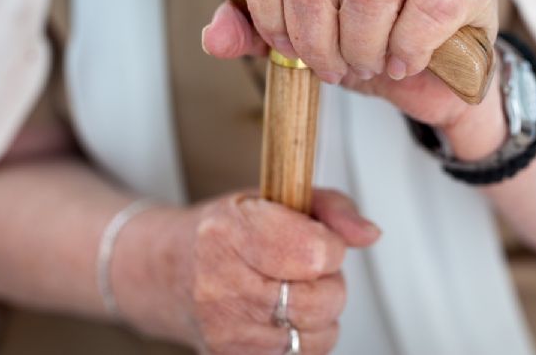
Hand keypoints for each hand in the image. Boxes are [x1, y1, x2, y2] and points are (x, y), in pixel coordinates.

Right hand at [115, 189, 379, 353]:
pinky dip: (303, 339)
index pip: (316, 252)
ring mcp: (224, 329)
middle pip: (321, 300)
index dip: (329, 245)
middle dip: (328, 282)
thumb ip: (331, 208)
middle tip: (304, 268)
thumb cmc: (223, 233)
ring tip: (291, 291)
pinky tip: (281, 316)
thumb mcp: (274, 196)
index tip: (316, 239)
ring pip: (317, 335)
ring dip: (318, 315)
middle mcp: (220, 284)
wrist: (167, 271)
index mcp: (230, 232)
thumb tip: (367, 233)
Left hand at [201, 0, 498, 128]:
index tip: (286, 47)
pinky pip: (424, 6)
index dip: (265, 10)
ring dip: (363, 47)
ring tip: (373, 64)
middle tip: (334, 68)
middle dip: (316, 42)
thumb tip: (214, 36)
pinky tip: (407, 60)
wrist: (440, 76)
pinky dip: (407, 48)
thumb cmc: (372, 47)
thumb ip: (256, 36)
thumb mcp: (306, 44)